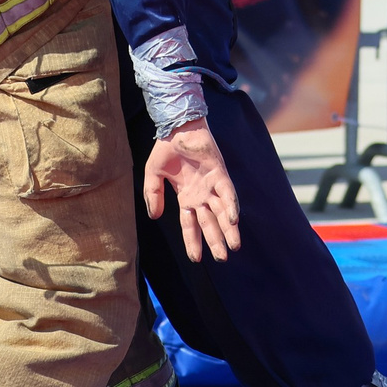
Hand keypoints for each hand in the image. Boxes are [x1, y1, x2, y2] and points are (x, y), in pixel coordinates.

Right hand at [144, 118, 240, 261]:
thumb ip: (153, 194)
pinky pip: (228, 193)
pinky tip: (234, 219)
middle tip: (223, 258)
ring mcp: (212, 186)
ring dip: (228, 229)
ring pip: (222, 212)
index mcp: (186, 197)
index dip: (193, 242)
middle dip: (216, 241)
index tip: (196, 259)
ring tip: (234, 247)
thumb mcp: (153, 174)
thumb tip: (155, 217)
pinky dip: (231, 206)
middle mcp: (201, 195)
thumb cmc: (166, 149)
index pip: (190, 225)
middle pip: (210, 223)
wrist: (177, 128)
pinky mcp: (220, 174)